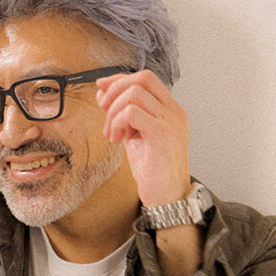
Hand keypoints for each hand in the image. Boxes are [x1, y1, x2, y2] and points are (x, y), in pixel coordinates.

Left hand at [95, 70, 190, 207]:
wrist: (168, 197)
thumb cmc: (153, 170)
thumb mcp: (133, 136)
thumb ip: (120, 114)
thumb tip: (102, 94)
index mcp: (170, 110)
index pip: (146, 78)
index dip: (120, 79)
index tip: (101, 87)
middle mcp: (174, 112)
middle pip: (143, 78)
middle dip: (115, 90)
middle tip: (104, 113)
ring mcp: (170, 122)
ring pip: (134, 94)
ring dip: (114, 112)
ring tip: (112, 134)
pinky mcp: (161, 134)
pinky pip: (132, 112)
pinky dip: (117, 122)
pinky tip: (117, 140)